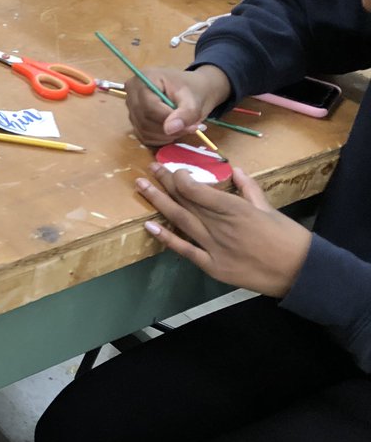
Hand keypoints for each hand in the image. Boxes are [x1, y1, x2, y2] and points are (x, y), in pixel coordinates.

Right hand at [125, 65, 231, 146]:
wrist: (191, 90)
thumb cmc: (192, 89)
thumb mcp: (194, 99)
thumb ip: (185, 114)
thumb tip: (170, 129)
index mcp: (143, 79)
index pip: (148, 106)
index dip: (167, 119)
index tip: (189, 125)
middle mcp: (131, 93)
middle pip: (144, 120)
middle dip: (169, 129)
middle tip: (190, 128)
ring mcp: (131, 108)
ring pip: (144, 130)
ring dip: (166, 135)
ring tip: (183, 128)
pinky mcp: (135, 121)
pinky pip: (144, 137)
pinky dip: (160, 139)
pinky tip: (173, 131)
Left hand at [138, 164, 311, 297]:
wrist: (300, 272)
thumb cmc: (288, 237)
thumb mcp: (268, 208)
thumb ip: (248, 189)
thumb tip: (234, 170)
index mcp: (234, 208)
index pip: (196, 189)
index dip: (180, 177)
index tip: (173, 169)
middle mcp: (219, 225)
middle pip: (185, 201)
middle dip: (165, 183)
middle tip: (150, 169)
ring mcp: (213, 247)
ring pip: (179, 220)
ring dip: (158, 202)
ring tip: (141, 186)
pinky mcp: (212, 266)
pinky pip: (185, 250)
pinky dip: (166, 238)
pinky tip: (149, 225)